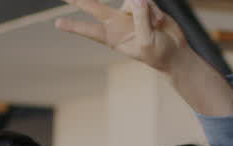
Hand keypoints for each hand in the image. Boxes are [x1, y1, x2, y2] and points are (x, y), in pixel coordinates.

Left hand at [55, 0, 186, 74]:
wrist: (175, 52)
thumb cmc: (158, 53)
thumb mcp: (147, 41)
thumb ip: (141, 19)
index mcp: (113, 37)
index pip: (90, 30)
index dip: (74, 26)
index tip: (57, 24)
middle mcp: (117, 23)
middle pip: (93, 6)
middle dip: (78, 0)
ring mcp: (129, 14)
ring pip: (131, 0)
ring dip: (146, 12)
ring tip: (156, 25)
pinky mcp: (141, 7)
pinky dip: (154, 10)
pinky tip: (160, 21)